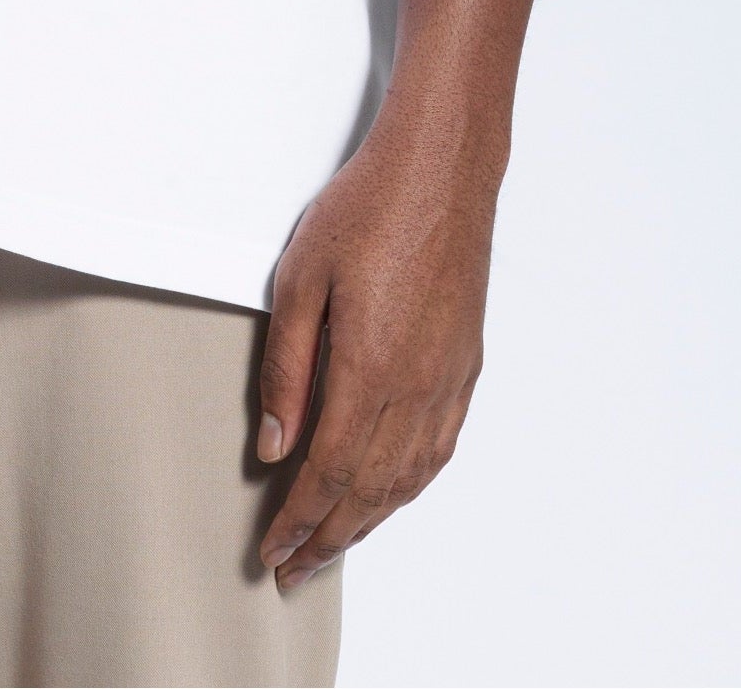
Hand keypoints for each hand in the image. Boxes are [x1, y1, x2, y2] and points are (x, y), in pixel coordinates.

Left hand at [256, 106, 499, 591]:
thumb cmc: (365, 210)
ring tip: (334, 546)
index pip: (329, 471)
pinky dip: (411, 486)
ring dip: (369, 522)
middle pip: (370, 490)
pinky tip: (393, 495)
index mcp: (369, 368)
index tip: (273, 552)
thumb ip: (285, 368)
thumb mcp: (299, 278)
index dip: (299, 520)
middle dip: (328, 538)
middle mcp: (415, 387)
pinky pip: (439, 448)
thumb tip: (274, 445)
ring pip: (408, 477)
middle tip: (293, 571)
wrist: (441, 168)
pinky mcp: (466, 364)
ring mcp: (447, 379)